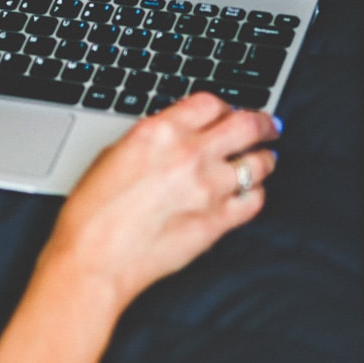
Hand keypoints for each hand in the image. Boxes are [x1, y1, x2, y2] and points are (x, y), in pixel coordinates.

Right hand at [39, 92, 279, 310]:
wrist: (94, 259)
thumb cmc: (93, 212)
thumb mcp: (115, 154)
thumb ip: (154, 140)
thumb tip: (179, 136)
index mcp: (161, 131)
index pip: (212, 103)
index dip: (226, 106)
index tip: (230, 112)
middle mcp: (190, 154)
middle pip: (247, 124)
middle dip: (264, 123)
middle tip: (270, 127)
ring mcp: (208, 189)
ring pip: (258, 163)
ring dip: (264, 159)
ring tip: (264, 160)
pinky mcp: (217, 222)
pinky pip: (254, 200)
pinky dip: (255, 193)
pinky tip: (248, 193)